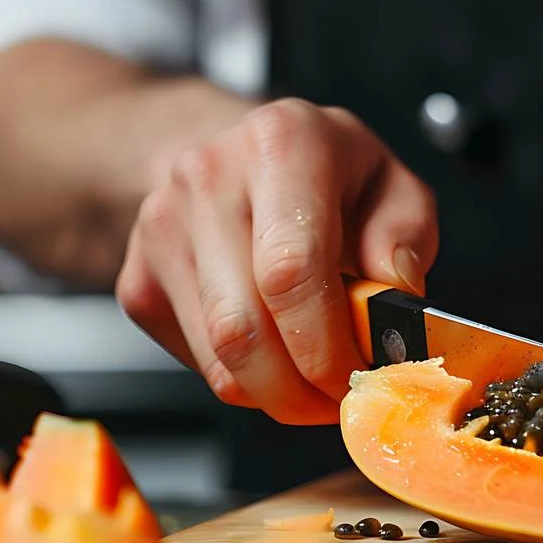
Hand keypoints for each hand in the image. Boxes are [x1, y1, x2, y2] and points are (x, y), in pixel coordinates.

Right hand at [116, 98, 436, 424]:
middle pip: (242, 328)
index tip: (359, 376)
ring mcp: (163, 229)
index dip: (326, 346)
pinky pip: (198, 363)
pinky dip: (246, 379)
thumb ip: (403, 241)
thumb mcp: (393, 186)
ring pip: (219, 358)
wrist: (240, 155)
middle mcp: (210, 178)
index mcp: (283, 144)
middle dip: (301, 389)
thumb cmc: (326, 174)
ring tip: (317, 381)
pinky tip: (276, 353)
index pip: (291, 271)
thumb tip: (392, 304)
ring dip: (277, 393)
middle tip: (341, 398)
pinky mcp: (138, 279)